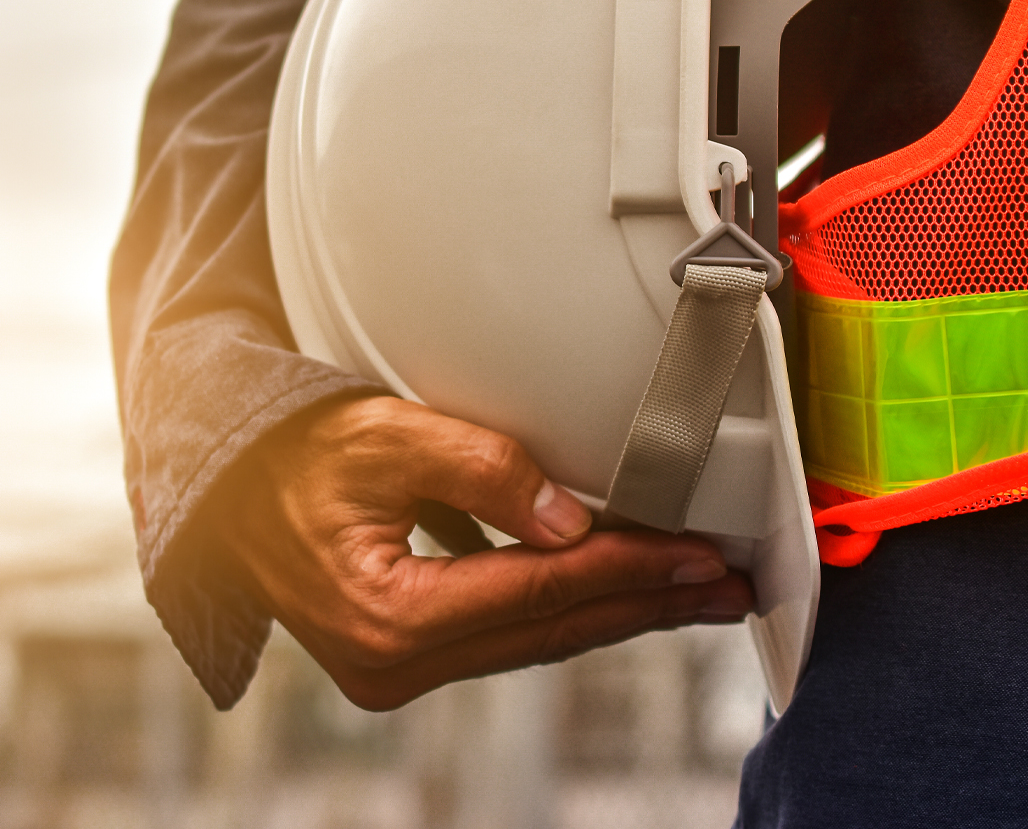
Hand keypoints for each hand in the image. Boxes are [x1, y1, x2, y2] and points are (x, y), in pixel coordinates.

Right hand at [209, 395, 753, 708]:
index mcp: (392, 615)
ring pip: (539, 640)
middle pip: (554, 631)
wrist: (225, 485)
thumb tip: (574, 521)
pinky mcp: (405, 651)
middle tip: (727, 588)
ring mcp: (399, 666)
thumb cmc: (295, 453)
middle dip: (649, 604)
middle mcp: (397, 661)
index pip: (545, 591)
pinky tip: (617, 593)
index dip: (633, 571)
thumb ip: (484, 473)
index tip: (701, 559)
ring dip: (621, 612)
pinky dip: (570, 609)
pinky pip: (510, 634)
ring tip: (694, 595)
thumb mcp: (389, 437)